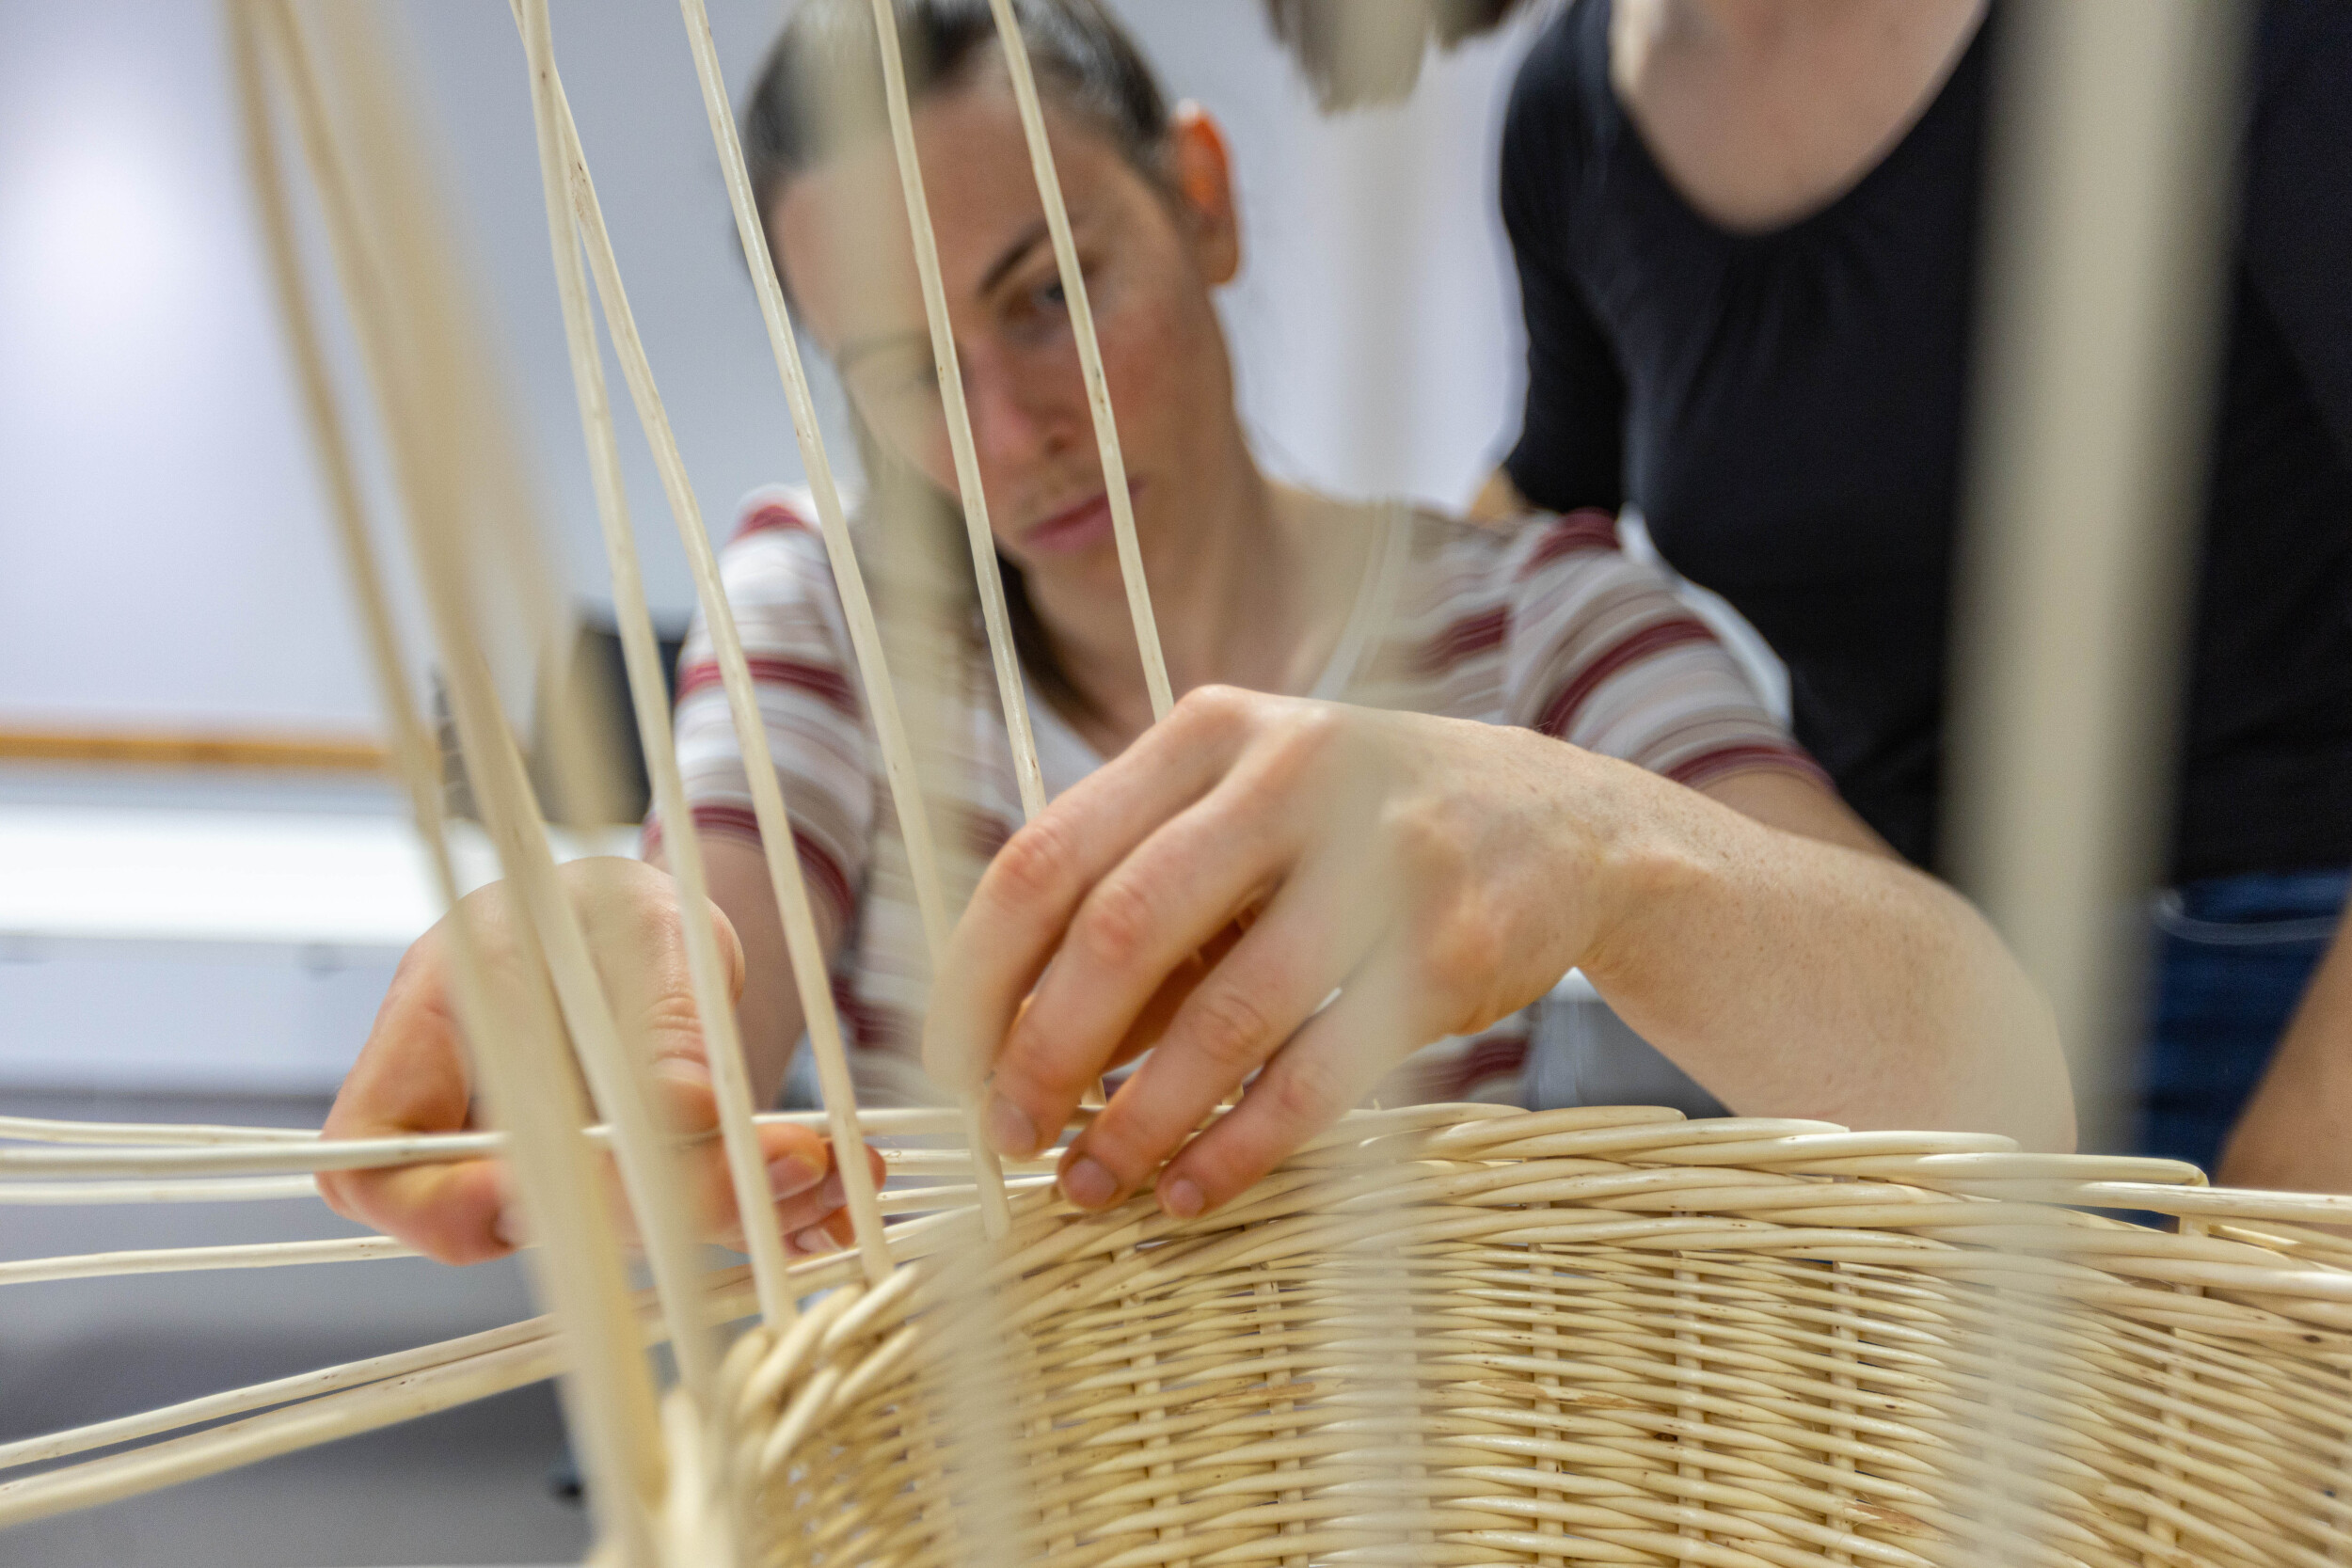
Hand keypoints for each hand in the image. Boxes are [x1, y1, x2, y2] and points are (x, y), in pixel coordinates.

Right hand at [318, 857, 880, 1263]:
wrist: (640, 924)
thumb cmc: (593, 905)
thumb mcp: (627, 923)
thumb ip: (653, 1014)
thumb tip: (686, 1108)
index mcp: (418, 1057)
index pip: (377, 1169)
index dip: (447, 1201)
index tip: (535, 1188)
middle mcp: (479, 1142)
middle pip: (537, 1218)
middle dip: (666, 1201)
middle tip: (782, 1163)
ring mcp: (559, 1181)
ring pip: (634, 1235)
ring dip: (745, 1209)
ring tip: (834, 1168)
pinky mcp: (641, 1197)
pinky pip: (699, 1226)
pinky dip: (778, 1219)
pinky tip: (844, 1202)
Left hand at [923, 686, 1637, 1219]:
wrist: (1563, 825)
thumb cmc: (1360, 832)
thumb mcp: (1246, 812)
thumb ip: (1138, 894)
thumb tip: (1011, 1039)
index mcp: (1209, 732)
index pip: (1048, 855)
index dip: (981, 975)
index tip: (952, 1065)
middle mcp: (1290, 776)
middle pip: (1121, 930)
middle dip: (1045, 1053)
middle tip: (1012, 1136)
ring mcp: (1379, 859)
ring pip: (1221, 1016)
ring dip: (1139, 1121)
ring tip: (1092, 1185)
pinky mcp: (1447, 950)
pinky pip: (1317, 1073)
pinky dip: (1240, 1147)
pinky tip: (1193, 1190)